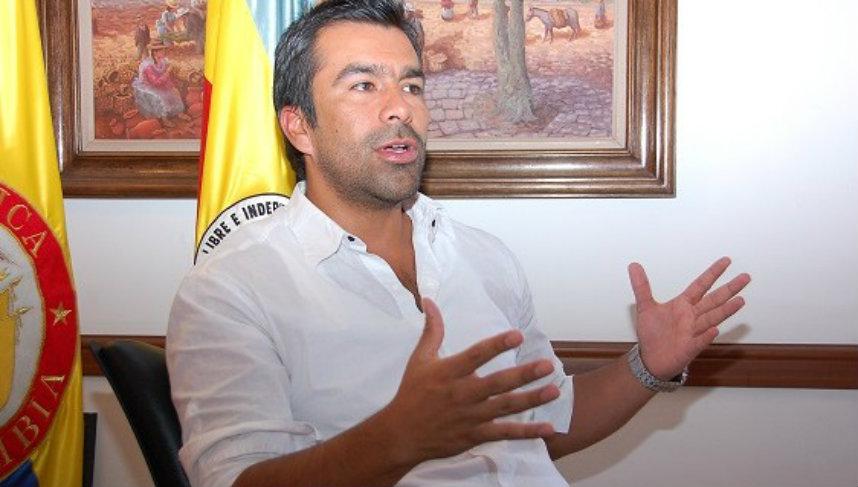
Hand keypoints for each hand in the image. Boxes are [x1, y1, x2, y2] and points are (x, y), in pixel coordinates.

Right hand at [382, 298, 559, 464]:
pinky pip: (505, 433)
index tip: (517, 335)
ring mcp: (471, 416)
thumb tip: (430, 301)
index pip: (476, 355)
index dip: (497, 345)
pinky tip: (548, 428)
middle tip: (547, 364)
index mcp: (449, 372)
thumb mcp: (419, 359)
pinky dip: (527, 432)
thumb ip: (432, 331)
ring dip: (532, 399)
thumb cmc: (412, 393)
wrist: (401, 435)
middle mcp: (462, 394)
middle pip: (497, 383)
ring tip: (555, 390)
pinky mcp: (475, 435)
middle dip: (523, 374)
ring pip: (506, 407)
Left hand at [628, 257, 750, 378]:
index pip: (700, 285)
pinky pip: (700, 341)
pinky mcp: (689, 347)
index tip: (726, 260)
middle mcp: (691, 316)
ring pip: (712, 318)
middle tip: (746, 276)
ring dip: (726, 310)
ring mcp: (693, 332)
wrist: (650, 358)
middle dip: (729, 289)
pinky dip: (707, 336)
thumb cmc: (652, 333)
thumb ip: (641, 286)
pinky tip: (715, 330)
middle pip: (714, 300)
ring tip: (740, 300)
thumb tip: (633, 265)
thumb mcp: (644, 307)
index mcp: (682, 305)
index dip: (712, 273)